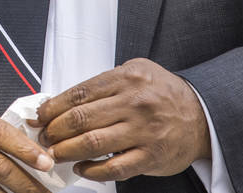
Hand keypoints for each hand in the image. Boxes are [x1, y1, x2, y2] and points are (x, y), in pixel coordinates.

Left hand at [30, 58, 210, 183]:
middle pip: (81, 118)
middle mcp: (134, 103)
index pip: (79, 93)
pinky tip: (80, 168)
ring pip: (93, 143)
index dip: (54, 106)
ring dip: (67, 150)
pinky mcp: (150, 156)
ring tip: (54, 153)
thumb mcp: (136, 72)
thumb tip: (64, 99)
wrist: (201, 115)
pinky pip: (114, 168)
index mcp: (126, 78)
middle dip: (55, 130)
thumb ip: (104, 83)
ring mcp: (143, 131)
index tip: (41, 116)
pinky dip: (92, 171)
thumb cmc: (162, 94)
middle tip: (44, 137)